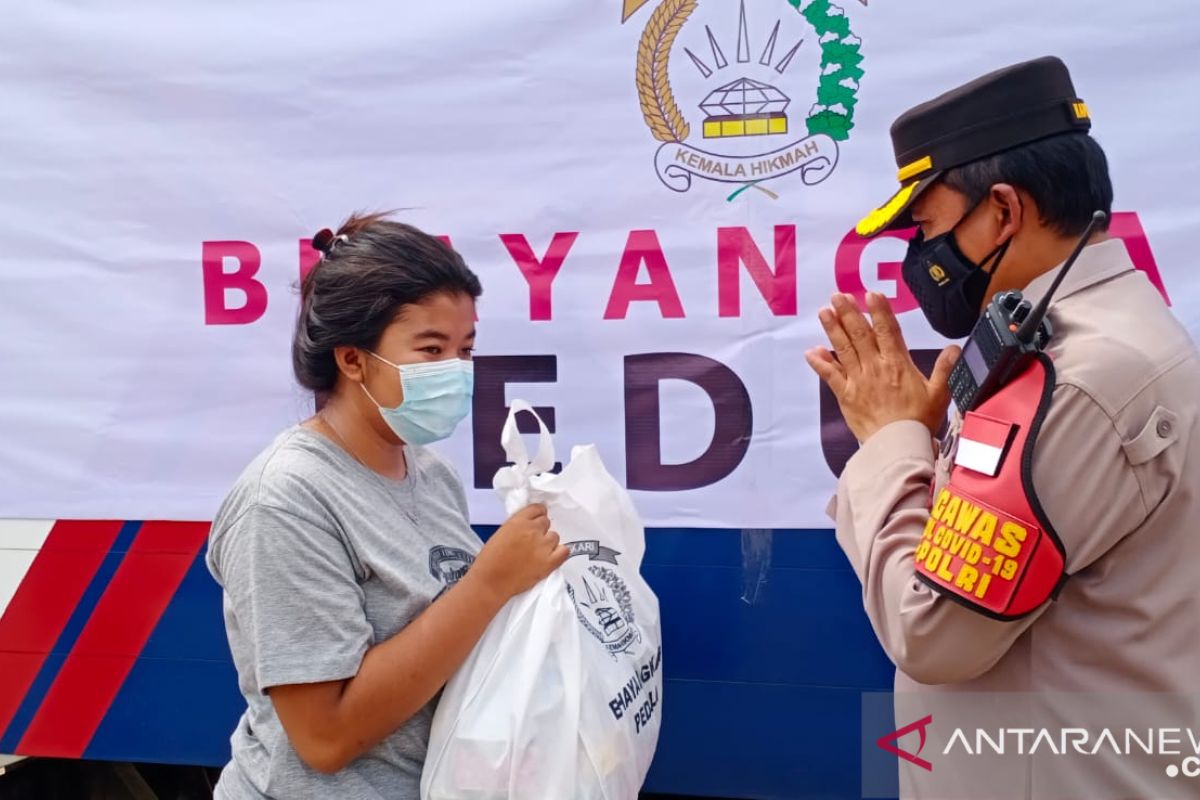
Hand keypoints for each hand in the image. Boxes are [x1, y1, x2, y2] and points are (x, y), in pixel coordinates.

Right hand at [470, 504, 568, 599]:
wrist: (490, 582)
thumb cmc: (490, 560)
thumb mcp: (501, 533)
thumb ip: (517, 526)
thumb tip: (527, 526)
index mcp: (519, 521)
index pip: (537, 509)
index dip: (538, 515)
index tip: (536, 520)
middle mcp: (533, 530)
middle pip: (546, 522)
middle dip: (540, 530)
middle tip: (533, 540)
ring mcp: (543, 546)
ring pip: (555, 536)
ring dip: (548, 542)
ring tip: (539, 552)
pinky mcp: (549, 562)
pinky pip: (564, 551)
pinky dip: (560, 552)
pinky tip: (552, 556)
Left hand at [805, 292, 959, 442]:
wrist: (898, 445)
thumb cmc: (918, 422)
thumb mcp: (939, 393)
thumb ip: (945, 368)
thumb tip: (955, 348)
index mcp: (898, 364)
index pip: (888, 331)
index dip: (879, 311)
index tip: (871, 294)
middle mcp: (876, 368)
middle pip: (860, 335)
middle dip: (849, 313)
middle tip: (838, 296)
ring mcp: (858, 381)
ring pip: (843, 349)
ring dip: (833, 329)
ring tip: (824, 311)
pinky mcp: (845, 395)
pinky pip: (830, 376)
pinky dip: (820, 363)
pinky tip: (812, 351)